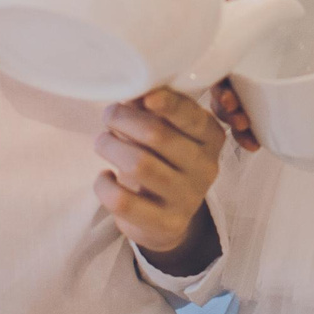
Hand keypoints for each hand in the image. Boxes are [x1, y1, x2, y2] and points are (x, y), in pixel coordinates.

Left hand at [97, 88, 227, 267]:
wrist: (169, 218)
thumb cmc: (165, 161)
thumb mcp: (170, 133)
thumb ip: (155, 110)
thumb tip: (134, 90)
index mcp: (211, 138)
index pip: (191, 117)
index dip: (168, 104)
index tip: (146, 96)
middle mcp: (205, 168)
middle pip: (157, 135)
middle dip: (124, 118)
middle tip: (109, 115)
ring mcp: (186, 198)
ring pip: (139, 164)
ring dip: (110, 146)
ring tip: (102, 142)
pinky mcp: (164, 223)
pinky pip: (122, 200)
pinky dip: (103, 185)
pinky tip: (105, 177)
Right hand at [211, 0, 313, 151]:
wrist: (281, 22)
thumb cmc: (281, 13)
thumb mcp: (292, 0)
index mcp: (236, 42)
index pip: (219, 64)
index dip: (219, 83)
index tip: (229, 94)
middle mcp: (233, 67)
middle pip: (219, 93)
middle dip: (226, 109)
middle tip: (238, 116)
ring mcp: (242, 87)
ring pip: (230, 111)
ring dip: (235, 125)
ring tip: (247, 133)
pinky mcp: (255, 102)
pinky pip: (245, 122)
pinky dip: (247, 134)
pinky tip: (257, 144)